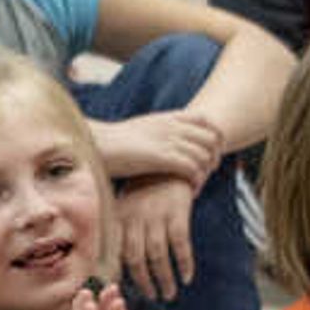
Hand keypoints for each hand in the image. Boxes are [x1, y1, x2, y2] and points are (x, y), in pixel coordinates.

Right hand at [94, 108, 221, 187]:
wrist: (95, 145)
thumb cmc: (110, 144)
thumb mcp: (139, 131)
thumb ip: (156, 134)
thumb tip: (161, 143)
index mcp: (167, 118)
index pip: (206, 120)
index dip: (214, 136)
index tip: (210, 152)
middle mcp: (172, 127)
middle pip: (212, 138)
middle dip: (214, 156)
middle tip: (206, 173)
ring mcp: (168, 141)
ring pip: (205, 155)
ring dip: (205, 172)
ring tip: (197, 185)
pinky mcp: (162, 158)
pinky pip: (193, 168)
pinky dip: (196, 181)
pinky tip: (190, 191)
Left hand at [106, 175, 195, 302]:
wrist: (172, 162)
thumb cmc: (146, 189)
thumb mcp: (125, 203)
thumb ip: (117, 230)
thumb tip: (108, 264)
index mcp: (118, 216)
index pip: (113, 251)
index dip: (115, 274)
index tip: (117, 292)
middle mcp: (135, 216)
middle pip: (135, 257)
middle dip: (143, 282)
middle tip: (150, 297)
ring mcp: (157, 214)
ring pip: (157, 254)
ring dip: (163, 278)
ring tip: (168, 294)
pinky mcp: (179, 212)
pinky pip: (180, 244)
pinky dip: (183, 263)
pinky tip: (186, 277)